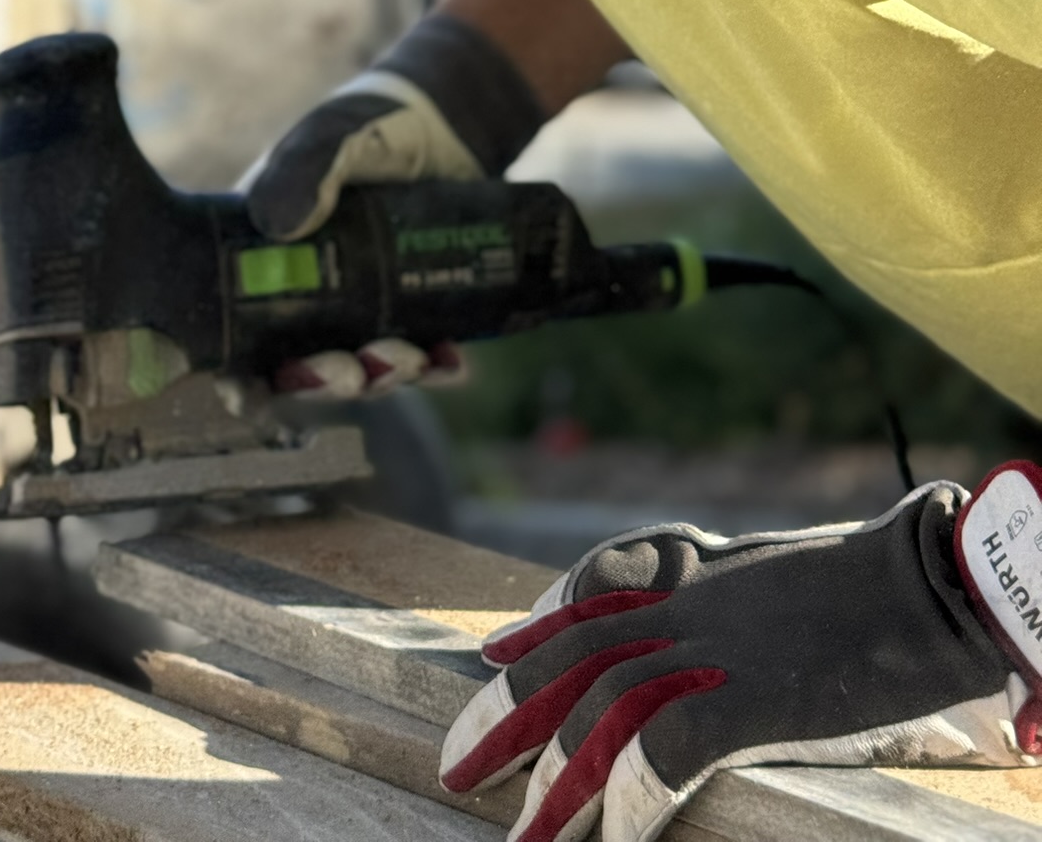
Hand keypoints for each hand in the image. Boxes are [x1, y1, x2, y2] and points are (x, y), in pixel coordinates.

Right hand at [240, 11, 542, 396]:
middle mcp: (308, 291)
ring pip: (361, 365)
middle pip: (299, 362)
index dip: (234, 374)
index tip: (247, 396)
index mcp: (264, 256)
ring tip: (411, 360)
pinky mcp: (414, 306)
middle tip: (351, 371)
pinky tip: (451, 363)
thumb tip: (279, 227)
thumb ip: (304, 169)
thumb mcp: (331, 139)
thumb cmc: (372, 123)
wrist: (452, 122)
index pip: (235, 332)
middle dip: (323, 380)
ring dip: (382, 376)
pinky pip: (421, 352)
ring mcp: (363, 304)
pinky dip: (434, 366)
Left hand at [439, 464, 1041, 841]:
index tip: (496, 649)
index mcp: (702, 580)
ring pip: (603, 711)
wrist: (937, 578)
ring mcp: (714, 649)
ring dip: (557, 779)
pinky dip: (631, 797)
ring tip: (521, 837)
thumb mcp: (792, 582)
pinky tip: (615, 841)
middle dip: (508, 712)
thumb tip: (739, 643)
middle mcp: (691, 609)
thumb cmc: (887, 583)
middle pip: (573, 655)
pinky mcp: (749, 697)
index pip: (594, 592)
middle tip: (457, 766)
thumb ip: (742, 604)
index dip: (536, 624)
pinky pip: (664, 751)